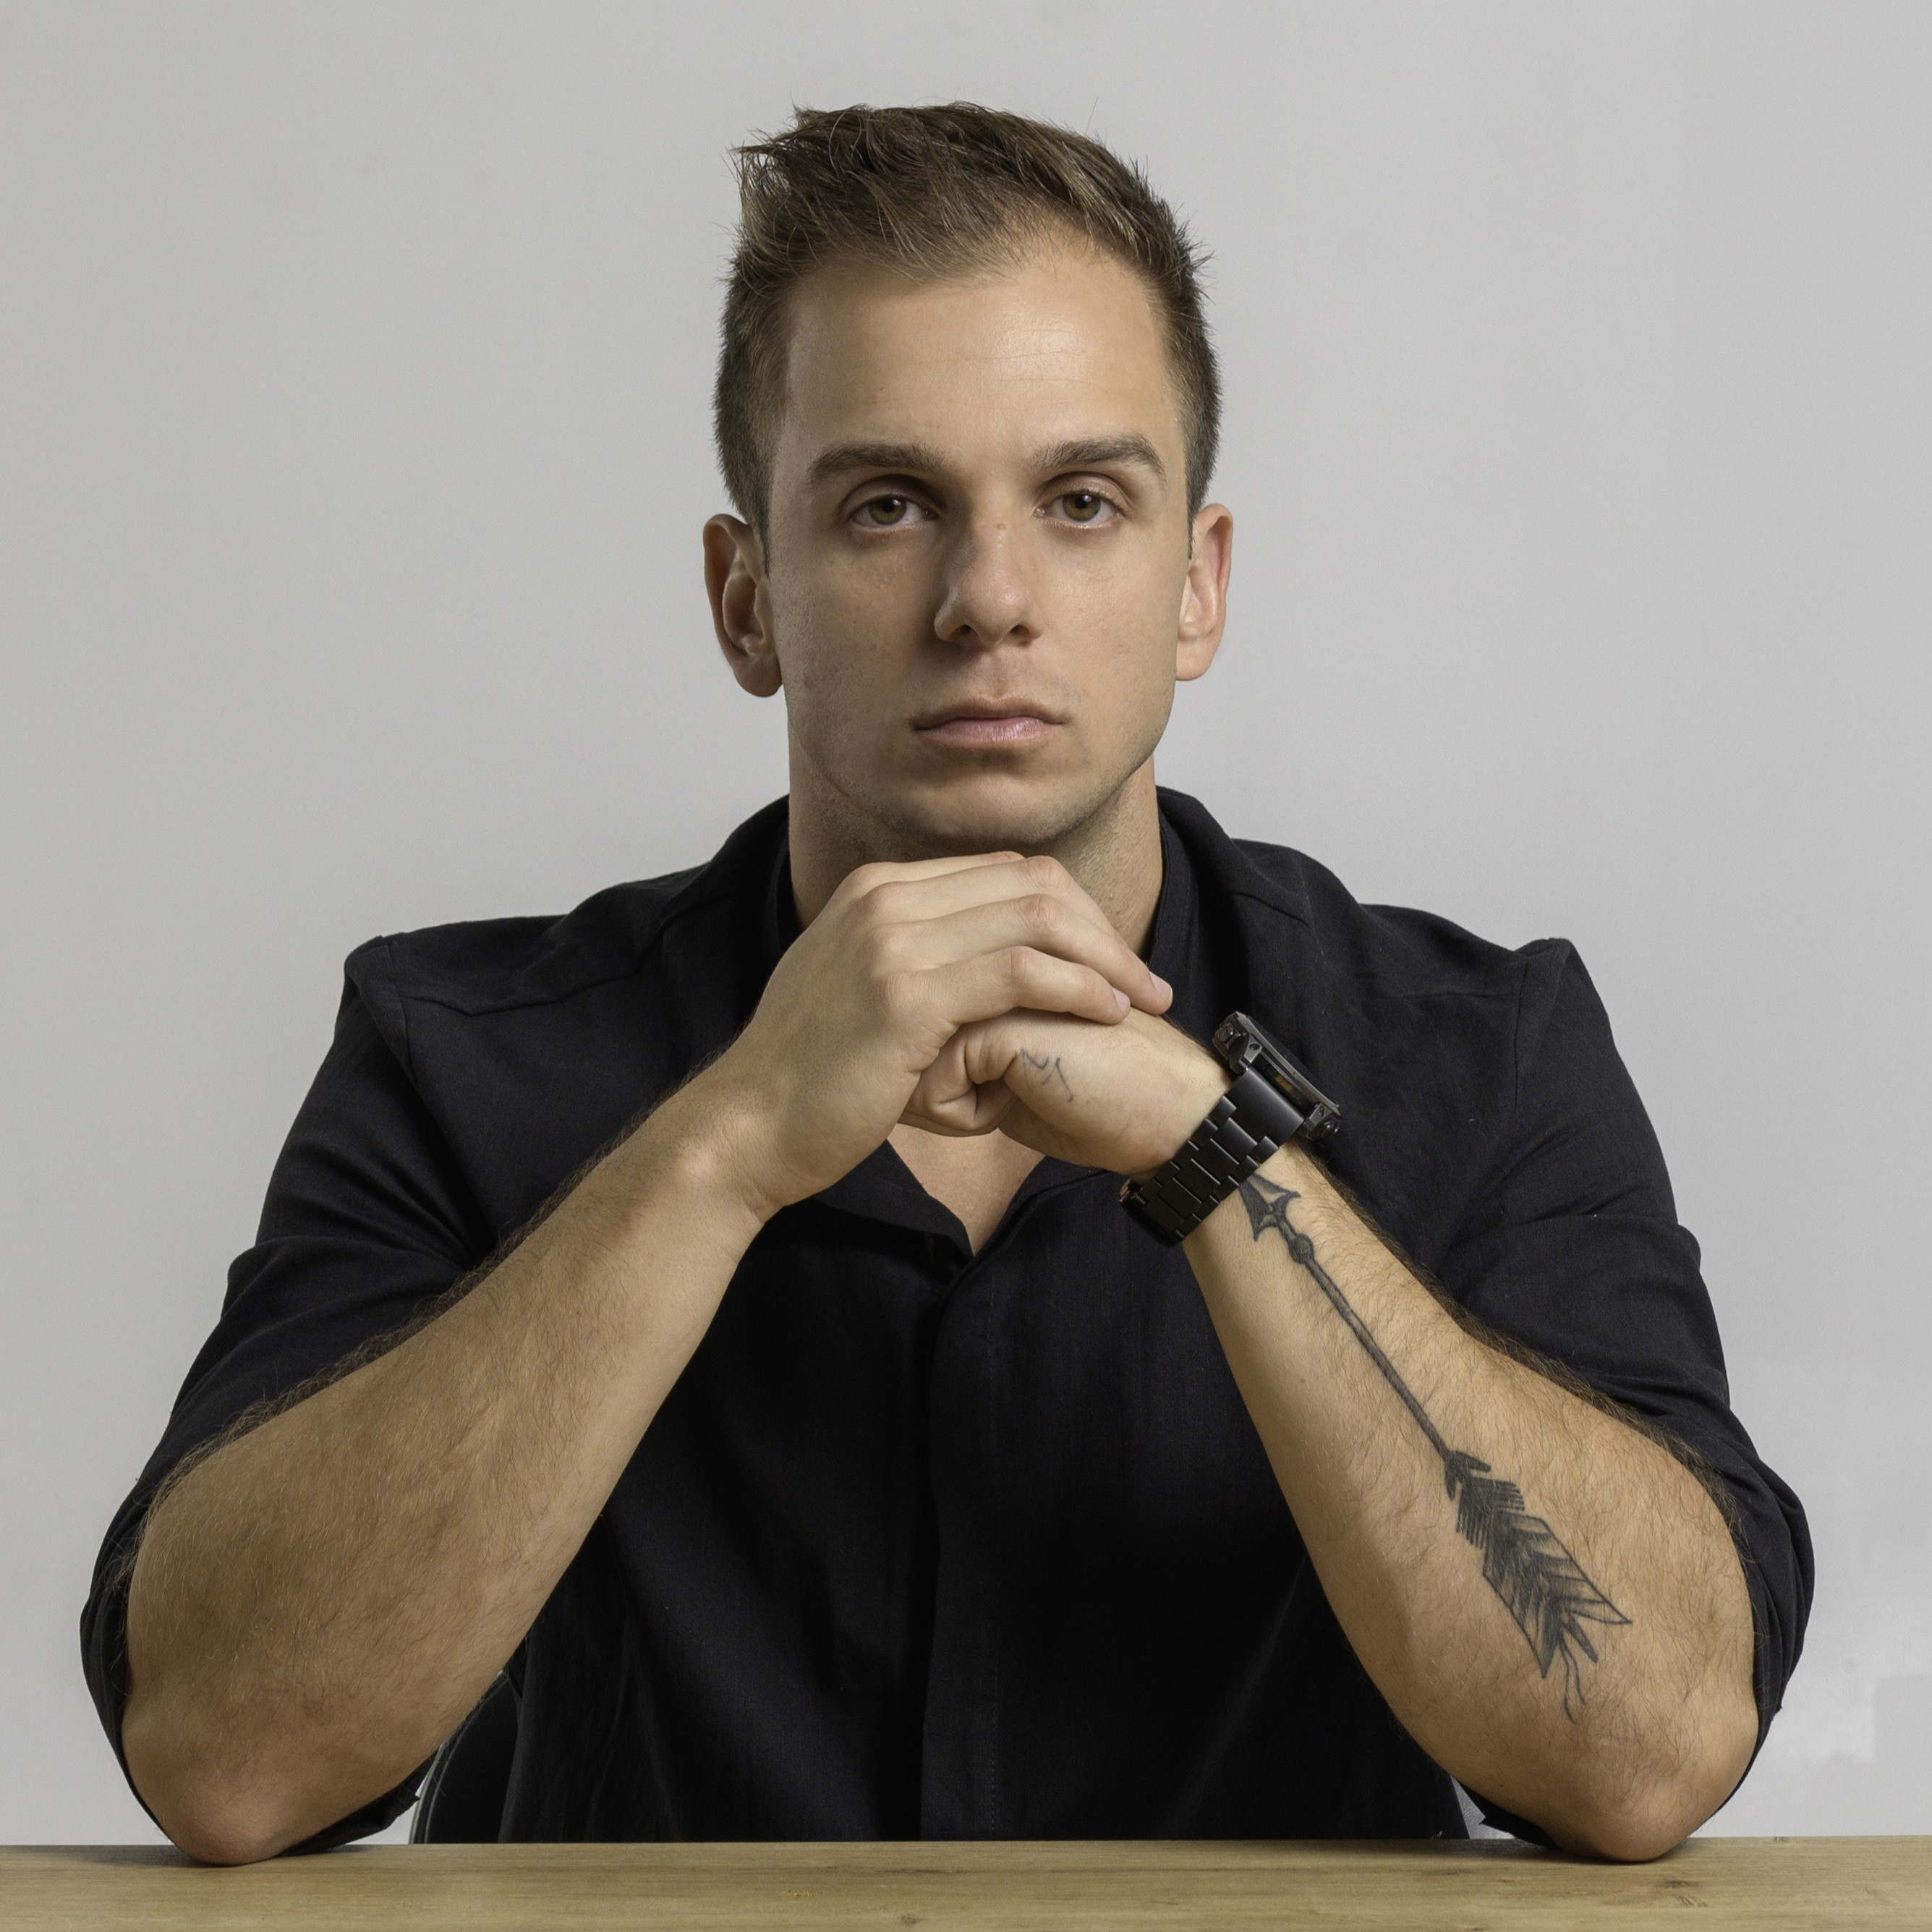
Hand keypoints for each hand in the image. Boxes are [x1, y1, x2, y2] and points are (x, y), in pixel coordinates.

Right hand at [689, 854, 1173, 1216]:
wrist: (745, 1128)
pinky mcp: (904, 995)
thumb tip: (981, 965)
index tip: (1111, 958)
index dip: (1073, 912)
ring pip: (1035, 918)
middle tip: (1146, 980)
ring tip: (1142, 1000)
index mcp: (876, 890)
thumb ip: (914, 963)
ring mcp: (891, 941)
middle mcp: (884, 899)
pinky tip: (1106, 1014)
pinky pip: (1020, 972)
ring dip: (1104, 958)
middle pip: (1031, 884)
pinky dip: (1076, 988)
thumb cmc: (808, 1079)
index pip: (1005, 872)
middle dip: (1101, 930)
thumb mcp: (858, 994)